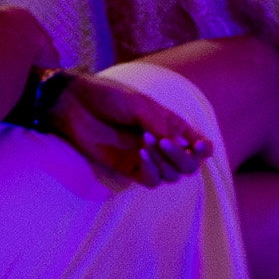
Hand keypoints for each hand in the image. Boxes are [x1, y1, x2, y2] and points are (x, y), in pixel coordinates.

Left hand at [39, 69, 212, 184]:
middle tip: (165, 142)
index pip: (198, 145)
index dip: (204, 149)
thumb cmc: (107, 97)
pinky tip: (141, 155)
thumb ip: (162, 125)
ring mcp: (145, 158)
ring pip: (172, 176)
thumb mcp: (140, 105)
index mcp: (169, 126)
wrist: (74, 104)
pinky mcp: (127, 169)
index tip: (199, 146)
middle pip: (189, 166)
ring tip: (147, 141)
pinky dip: (151, 171)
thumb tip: (185, 146)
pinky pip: (151, 181)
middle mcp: (161, 144)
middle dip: (183, 157)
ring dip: (165, 161)